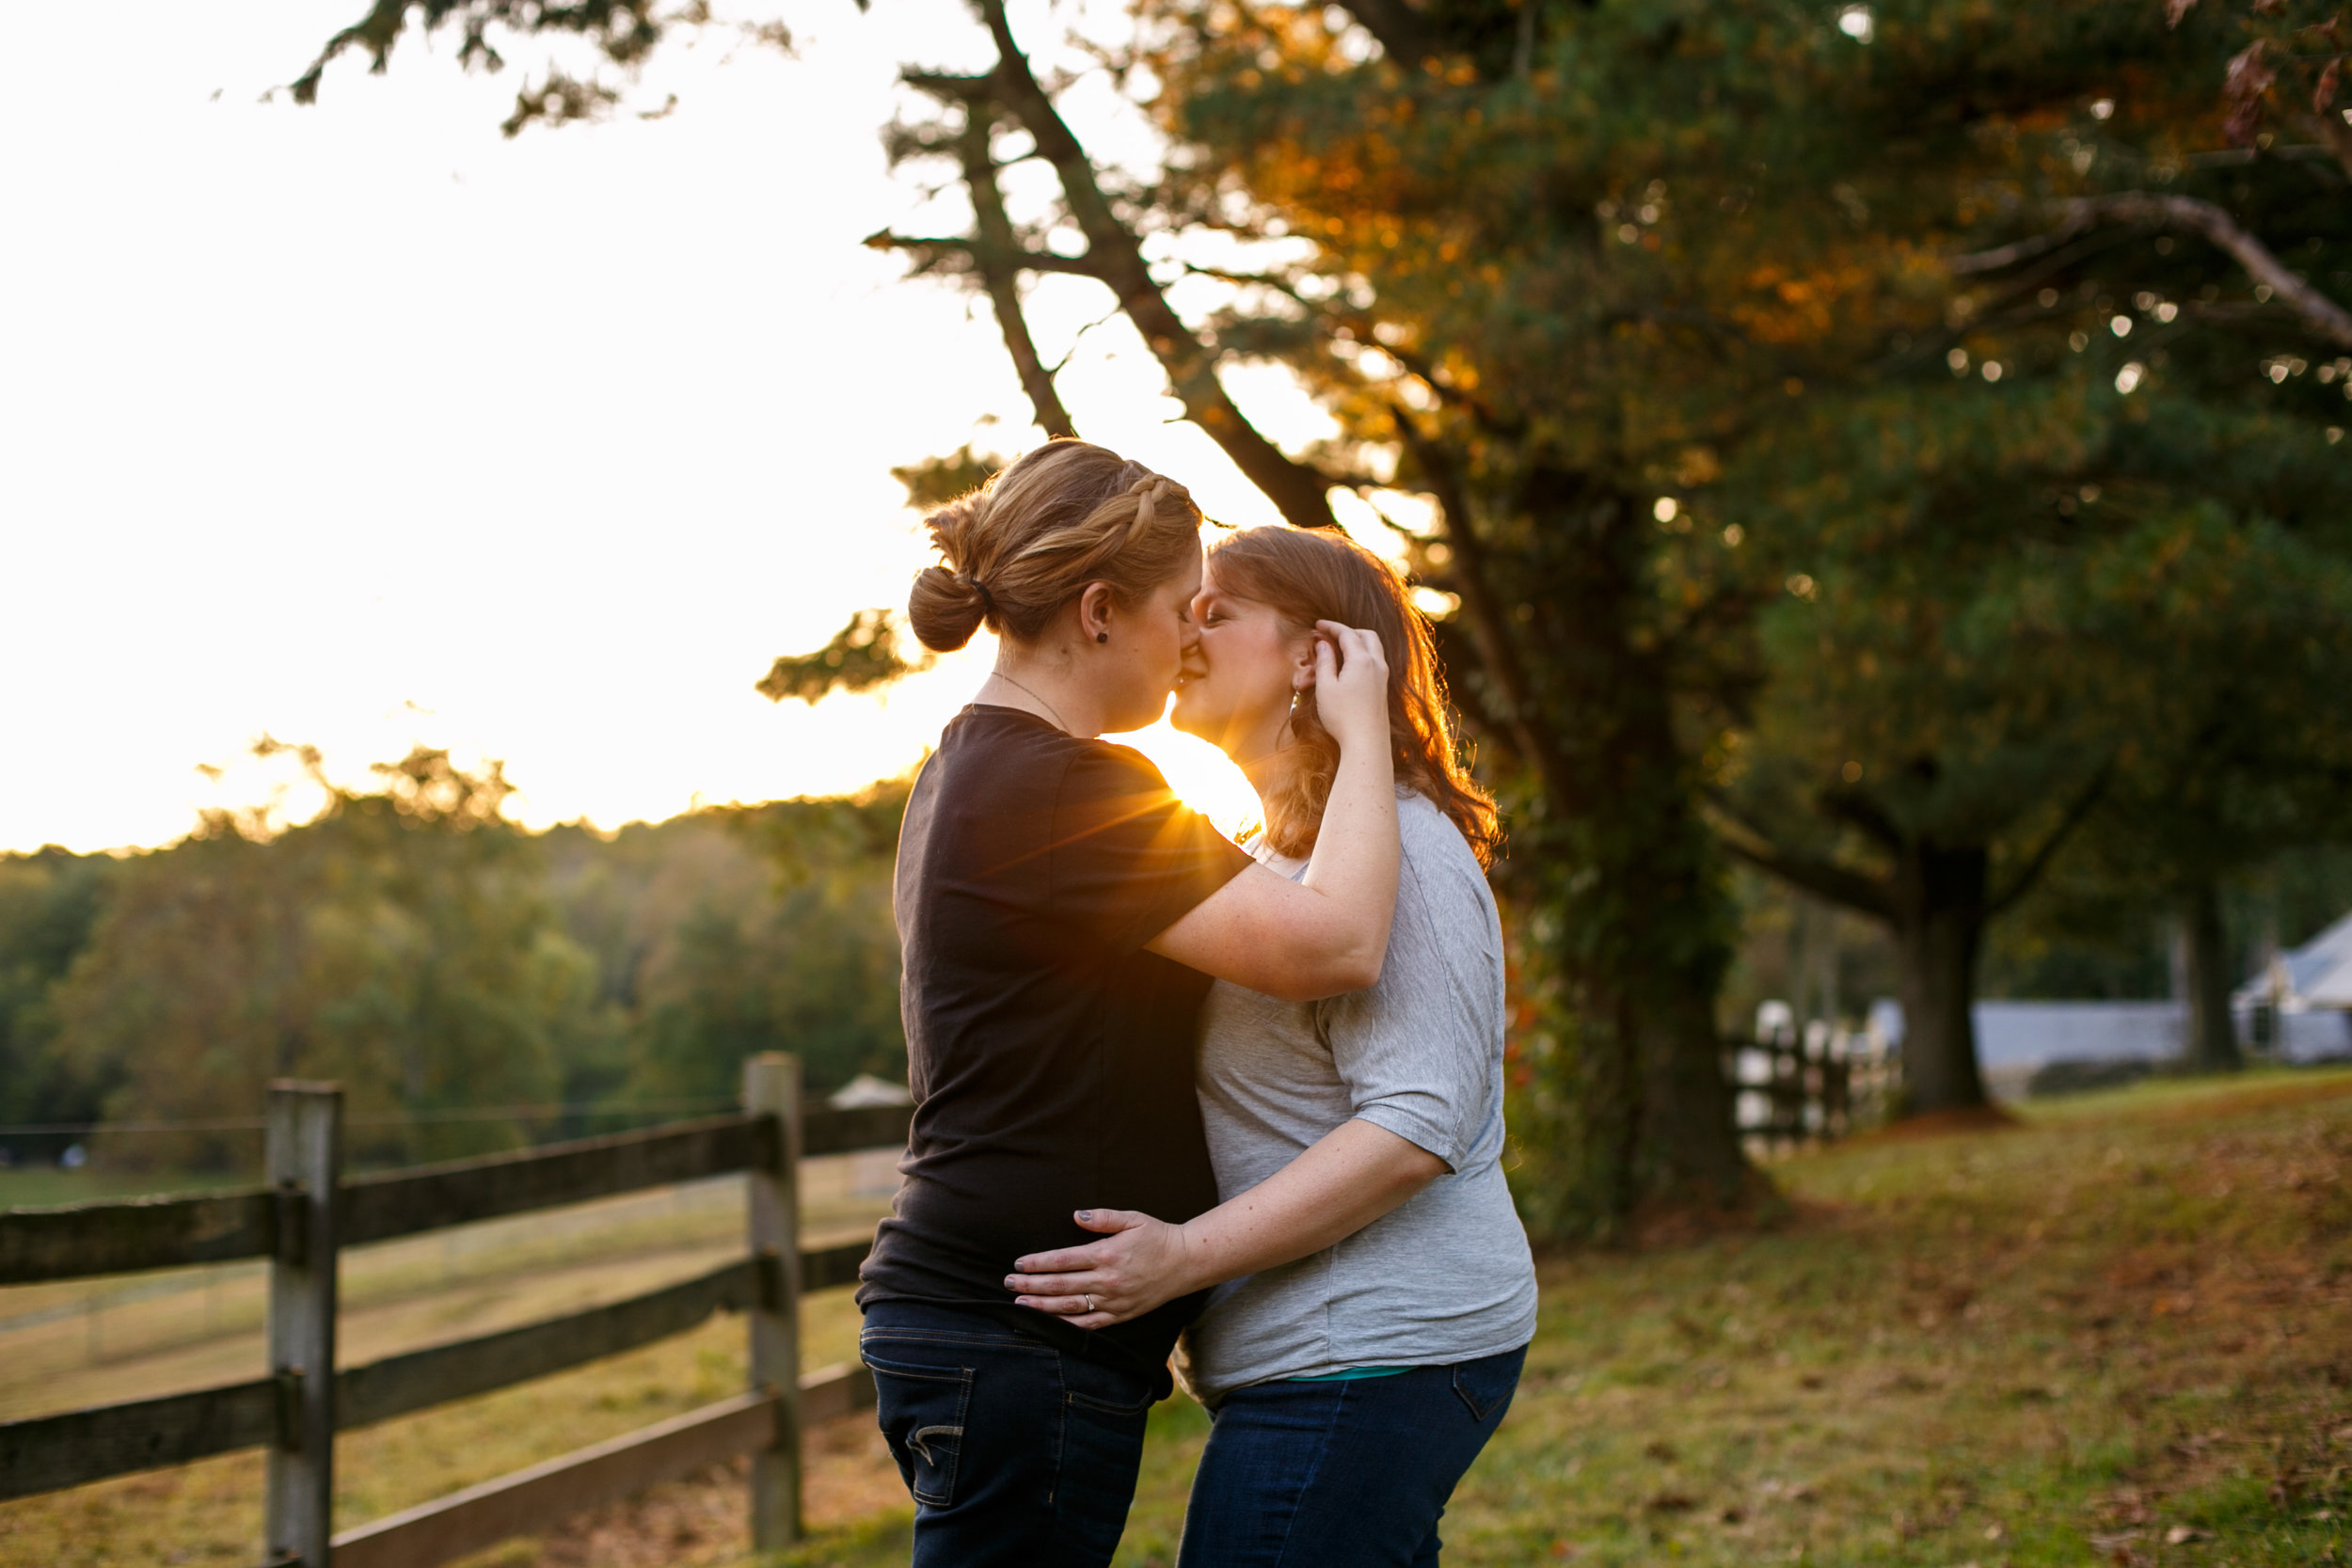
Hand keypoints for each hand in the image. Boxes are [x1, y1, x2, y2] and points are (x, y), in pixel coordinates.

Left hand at [1003, 1209, 1202, 1330]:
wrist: (1186, 1262)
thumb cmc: (1157, 1236)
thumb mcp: (1132, 1218)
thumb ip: (1103, 1218)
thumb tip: (1077, 1215)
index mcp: (1106, 1254)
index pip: (1063, 1260)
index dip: (1038, 1262)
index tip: (1019, 1262)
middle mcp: (1107, 1280)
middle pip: (1060, 1285)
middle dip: (1031, 1284)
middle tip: (1009, 1282)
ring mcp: (1114, 1300)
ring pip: (1070, 1306)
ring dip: (1042, 1305)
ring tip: (1020, 1303)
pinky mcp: (1121, 1314)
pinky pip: (1090, 1324)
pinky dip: (1067, 1326)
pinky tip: (1049, 1324)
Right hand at [1307, 621, 1390, 755]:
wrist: (1367, 743)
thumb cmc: (1342, 716)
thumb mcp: (1326, 687)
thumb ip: (1324, 661)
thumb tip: (1323, 644)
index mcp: (1362, 660)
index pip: (1347, 633)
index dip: (1331, 626)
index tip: (1318, 624)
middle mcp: (1377, 664)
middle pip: (1366, 635)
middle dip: (1348, 630)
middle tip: (1330, 634)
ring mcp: (1383, 676)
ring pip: (1374, 647)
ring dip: (1358, 641)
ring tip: (1339, 648)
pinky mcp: (1384, 688)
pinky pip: (1376, 660)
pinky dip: (1363, 654)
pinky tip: (1350, 665)